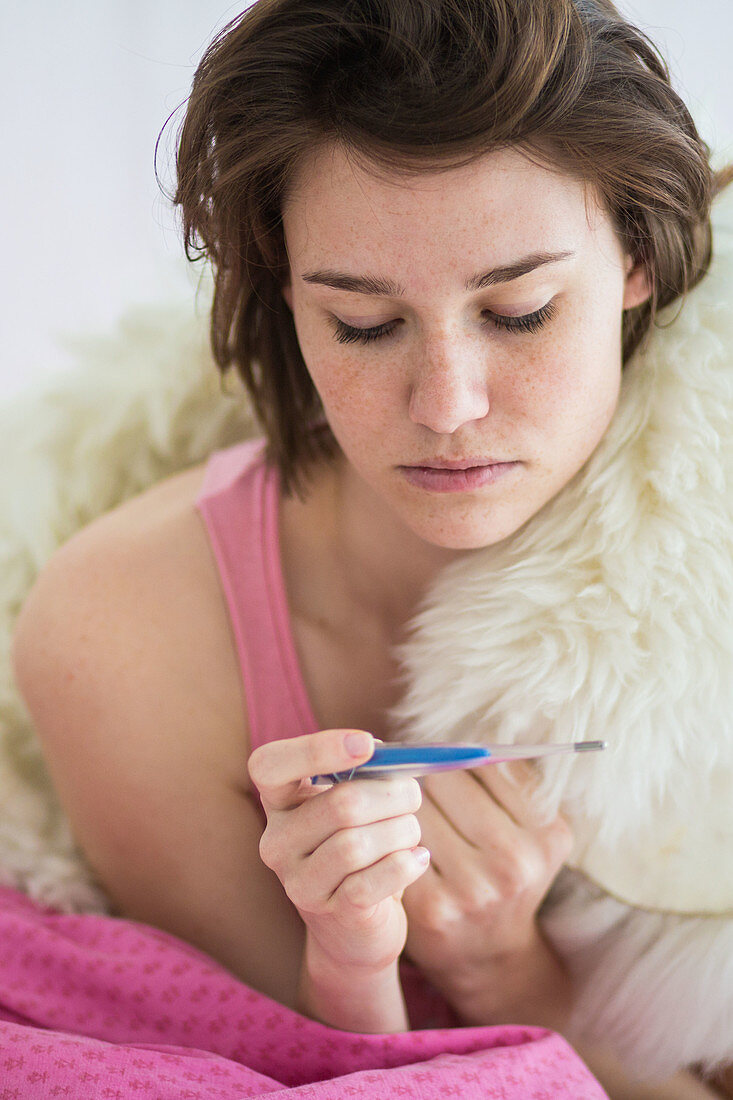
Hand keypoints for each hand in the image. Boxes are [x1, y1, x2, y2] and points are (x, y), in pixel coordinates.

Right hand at [247, 729, 429, 1029]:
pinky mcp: (330, 914)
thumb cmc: (363, 845)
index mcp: (279, 801)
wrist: (356, 928)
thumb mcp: (358, 803)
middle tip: (414, 794)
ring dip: (401, 831)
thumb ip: (368, 774)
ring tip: (411, 833)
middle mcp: (277, 841)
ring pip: (358, 843)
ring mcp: (298, 882)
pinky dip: (404, 864)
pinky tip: (418, 858)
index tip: (367, 744)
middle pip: (340, 804)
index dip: (315, 749)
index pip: (269, 765)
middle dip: (392, 794)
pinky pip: (370, 881)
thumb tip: (396, 759)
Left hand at [402, 759, 572, 1024]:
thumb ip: (510, 780)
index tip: (442, 758)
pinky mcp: (432, 908)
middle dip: (422, 771)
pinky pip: (399, 845)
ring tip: (394, 800)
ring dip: (400, 799)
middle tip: (409, 772)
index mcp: (547, 834)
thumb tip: (469, 734)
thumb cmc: (506, 873)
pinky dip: (391, 833)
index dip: (456, 756)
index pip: (486, 763)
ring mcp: (473, 889)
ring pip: (416, 809)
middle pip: (444, 780)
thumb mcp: (531, 830)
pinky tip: (390, 834)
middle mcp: (515, 862)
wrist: (489, 956)